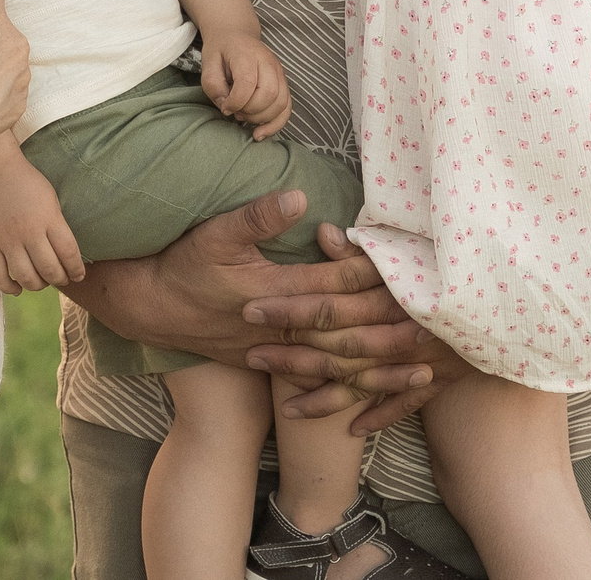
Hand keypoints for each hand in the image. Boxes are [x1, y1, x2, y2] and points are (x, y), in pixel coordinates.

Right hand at [0, 155, 85, 293]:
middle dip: (60, 279)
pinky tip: (18, 288)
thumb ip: (58, 227)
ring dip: (38, 285)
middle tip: (61, 278)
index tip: (78, 275)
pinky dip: (10, 288)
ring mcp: (6, 240)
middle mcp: (28, 232)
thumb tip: (65, 256)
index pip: (69, 254)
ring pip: (26, 277)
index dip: (76, 270)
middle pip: (49, 269)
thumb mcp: (52, 200)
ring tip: (42, 281)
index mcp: (48, 219)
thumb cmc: (28, 183)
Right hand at [62, 191, 413, 372]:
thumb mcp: (214, 233)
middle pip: (350, 331)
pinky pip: (319, 383)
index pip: (339, 283)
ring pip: (340, 365)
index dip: (377, 276)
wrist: (150, 309)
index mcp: (276, 292)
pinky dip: (353, 390)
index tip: (414, 271)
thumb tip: (298, 196)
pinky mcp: (272, 364)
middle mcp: (283, 328)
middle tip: (440, 328)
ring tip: (425, 371)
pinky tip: (377, 395)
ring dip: (383, 368)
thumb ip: (257, 217)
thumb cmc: (182, 264)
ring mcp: (277, 352)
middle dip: (394, 329)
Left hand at [199, 29, 290, 140]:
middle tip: (235, 111)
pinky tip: (260, 133)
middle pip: (268, 95)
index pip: (248, 83)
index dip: (235, 102)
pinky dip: (275, 124)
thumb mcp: (208, 63)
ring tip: (244, 117)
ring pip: (280, 103)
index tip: (224, 107)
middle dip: (249, 111)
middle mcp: (268, 61)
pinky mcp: (283, 83)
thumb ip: (213, 85)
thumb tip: (226, 107)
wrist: (236, 35)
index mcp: (247, 54)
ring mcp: (279, 72)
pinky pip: (287, 108)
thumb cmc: (221, 50)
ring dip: (261, 118)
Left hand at [242, 224, 463, 433]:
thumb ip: (366, 248)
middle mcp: (401, 332)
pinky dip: (379, 416)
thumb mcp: (412, 248)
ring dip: (323, 396)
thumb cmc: (459, 265)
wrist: (520, 298)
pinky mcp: (442, 378)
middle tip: (250, 356)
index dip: (289, 307)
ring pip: (363, 383)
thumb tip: (321, 232)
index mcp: (392, 296)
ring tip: (285, 407)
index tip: (251, 307)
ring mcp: (421, 361)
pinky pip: (406, 403)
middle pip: (336, 347)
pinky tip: (350, 431)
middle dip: (292, 353)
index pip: (329, 303)